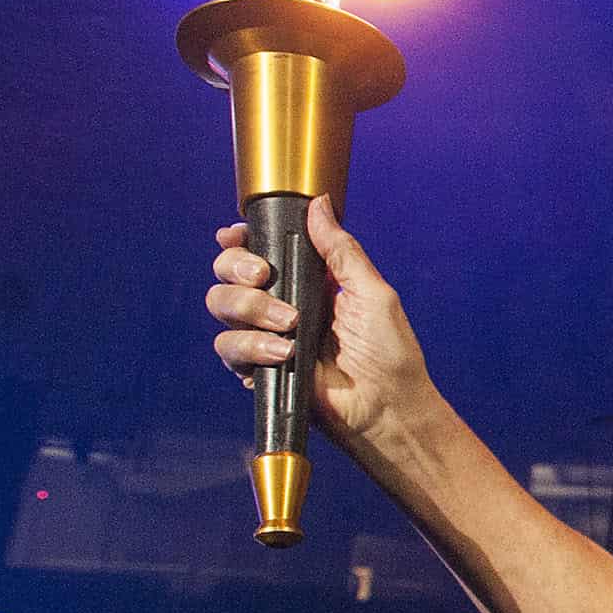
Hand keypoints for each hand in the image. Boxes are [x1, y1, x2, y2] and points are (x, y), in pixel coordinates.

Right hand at [208, 197, 432, 453]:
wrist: (387, 409)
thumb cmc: (390, 354)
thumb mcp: (372, 292)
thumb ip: (341, 250)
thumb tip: (319, 204)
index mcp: (307, 282)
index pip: (258, 251)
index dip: (240, 240)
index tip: (236, 234)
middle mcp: (281, 305)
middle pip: (229, 273)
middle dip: (237, 267)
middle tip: (264, 277)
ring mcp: (266, 336)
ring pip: (221, 305)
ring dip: (249, 308)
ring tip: (289, 324)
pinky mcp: (258, 369)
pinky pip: (229, 347)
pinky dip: (251, 345)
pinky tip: (283, 353)